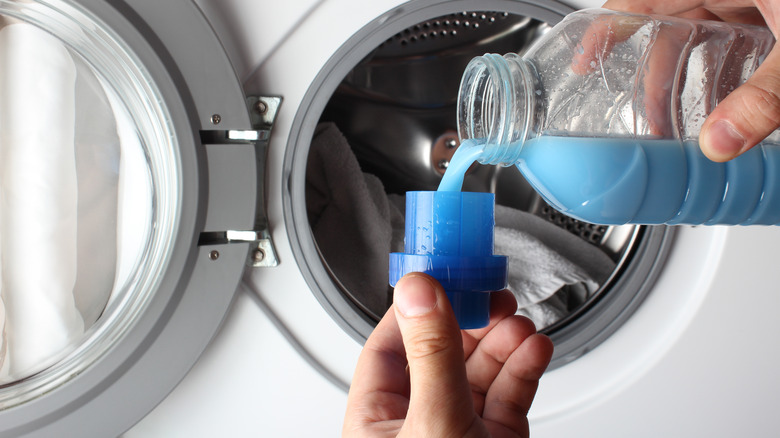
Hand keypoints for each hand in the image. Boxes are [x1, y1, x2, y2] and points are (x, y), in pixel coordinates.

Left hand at [343, 273, 553, 437]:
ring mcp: (459, 431)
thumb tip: (419, 291)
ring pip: (480, 372)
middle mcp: (418, 423)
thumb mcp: (433, 422)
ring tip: (518, 322)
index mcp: (378, 420)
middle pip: (442, 353)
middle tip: (492, 294)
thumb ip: (431, 355)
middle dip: (473, 320)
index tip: (443, 274)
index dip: (417, 308)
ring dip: (503, 341)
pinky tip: (533, 348)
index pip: (389, 348)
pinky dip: (524, 369)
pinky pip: (509, 396)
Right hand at [602, 0, 779, 161]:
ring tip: (685, 122)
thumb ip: (764, 95)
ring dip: (690, 82)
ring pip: (700, 39)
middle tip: (651, 122)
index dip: (604, 32)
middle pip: (667, 33)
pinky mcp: (768, 11)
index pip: (638, 2)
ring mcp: (748, 0)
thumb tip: (720, 142)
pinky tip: (730, 101)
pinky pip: (734, 39)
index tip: (583, 64)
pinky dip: (725, 71)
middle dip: (654, 81)